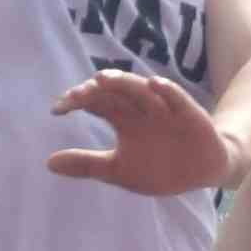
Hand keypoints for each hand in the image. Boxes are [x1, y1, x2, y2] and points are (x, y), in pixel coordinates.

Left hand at [47, 66, 233, 194]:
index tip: (57, 109)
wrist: (203, 171)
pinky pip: (176, 98)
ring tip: (103, 79)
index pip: (95, 103)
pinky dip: (166, 91)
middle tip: (76, 95)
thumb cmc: (159, 167)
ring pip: (141, 90)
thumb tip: (48, 162)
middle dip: (94, 91)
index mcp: (122, 119)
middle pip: (114, 92)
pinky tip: (155, 85)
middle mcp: (140, 108)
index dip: (76, 102)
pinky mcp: (188, 113)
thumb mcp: (119, 170)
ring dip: (123, 82)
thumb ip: (87, 165)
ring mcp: (164, 108)